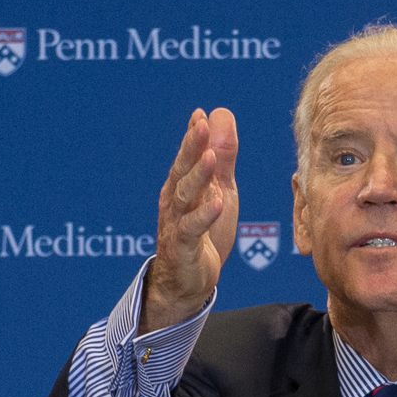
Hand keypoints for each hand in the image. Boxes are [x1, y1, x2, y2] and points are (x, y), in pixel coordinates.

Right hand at [140, 107, 238, 332]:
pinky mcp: (184, 248)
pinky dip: (205, 216)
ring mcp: (177, 224)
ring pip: (185, 197)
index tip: (201, 114)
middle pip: (182, 170)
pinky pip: (192, 230)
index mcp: (182, 186)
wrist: (188, 282)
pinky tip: (217, 203)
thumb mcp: (219, 191)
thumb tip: (220, 116)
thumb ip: (221, 157)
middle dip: (191, 147)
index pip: (187, 156)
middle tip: (200, 125)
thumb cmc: (204, 234)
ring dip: (197, 177)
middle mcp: (175, 202)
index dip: (193, 136)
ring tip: (209, 158)